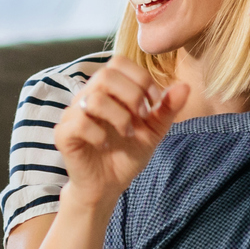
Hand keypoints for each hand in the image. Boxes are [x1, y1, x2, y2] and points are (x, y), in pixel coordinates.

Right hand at [54, 58, 188, 206]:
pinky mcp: (63, 134)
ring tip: (126, 134)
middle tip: (141, 117)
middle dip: (132, 95)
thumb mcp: (153, 131)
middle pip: (106, 75)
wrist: (107, 186)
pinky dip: (100, 135)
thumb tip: (186, 86)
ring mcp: (73, 114)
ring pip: (94, 98)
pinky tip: (106, 146)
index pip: (119, 62)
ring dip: (119, 117)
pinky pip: (80, 123)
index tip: (155, 102)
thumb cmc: (126, 154)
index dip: (141, 77)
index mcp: (107, 90)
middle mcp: (87, 96)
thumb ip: (166, 109)